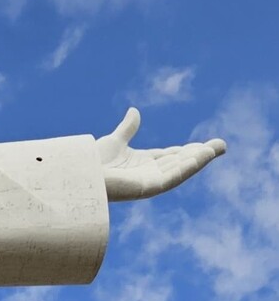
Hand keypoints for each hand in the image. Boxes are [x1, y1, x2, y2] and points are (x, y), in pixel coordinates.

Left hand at [97, 106, 224, 201]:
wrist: (77, 175)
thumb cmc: (89, 163)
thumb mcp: (114, 141)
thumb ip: (127, 129)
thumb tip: (134, 111)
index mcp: (141, 164)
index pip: (170, 157)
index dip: (188, 150)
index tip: (207, 143)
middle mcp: (147, 175)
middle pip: (179, 164)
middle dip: (200, 155)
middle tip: (222, 145)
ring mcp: (147, 183)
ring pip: (179, 171)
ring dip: (199, 160)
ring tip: (217, 149)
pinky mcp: (145, 189)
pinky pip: (171, 178)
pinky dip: (186, 168)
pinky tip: (200, 157)